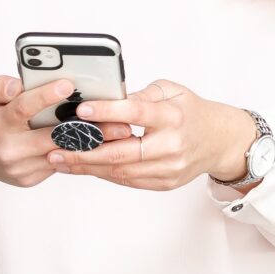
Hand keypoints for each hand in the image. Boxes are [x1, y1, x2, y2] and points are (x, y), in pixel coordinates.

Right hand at [0, 75, 132, 187]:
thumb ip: (1, 86)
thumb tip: (19, 84)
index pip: (24, 108)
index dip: (46, 96)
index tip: (68, 83)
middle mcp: (10, 149)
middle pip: (54, 137)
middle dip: (87, 128)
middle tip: (118, 120)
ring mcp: (21, 168)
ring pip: (62, 154)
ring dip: (92, 144)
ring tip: (119, 133)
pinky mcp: (30, 178)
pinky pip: (59, 164)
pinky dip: (79, 154)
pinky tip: (101, 144)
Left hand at [50, 80, 257, 191]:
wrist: (219, 140)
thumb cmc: (191, 111)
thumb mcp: (171, 90)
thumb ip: (140, 95)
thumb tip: (106, 99)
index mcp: (173, 115)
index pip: (136, 113)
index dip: (107, 112)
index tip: (80, 110)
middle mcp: (171, 145)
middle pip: (122, 152)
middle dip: (83, 152)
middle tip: (55, 148)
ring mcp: (168, 168)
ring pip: (120, 171)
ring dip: (87, 167)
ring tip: (60, 160)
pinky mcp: (164, 183)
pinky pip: (128, 180)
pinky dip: (103, 173)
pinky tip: (83, 167)